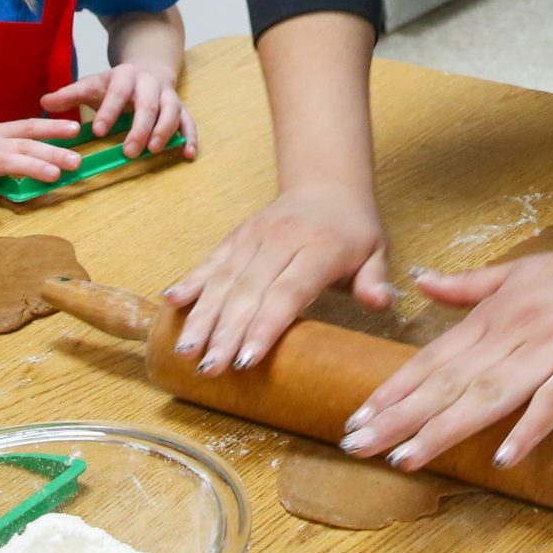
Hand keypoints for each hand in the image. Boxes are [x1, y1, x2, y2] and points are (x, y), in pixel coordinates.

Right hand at [0, 118, 85, 207]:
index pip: (28, 126)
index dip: (53, 127)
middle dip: (52, 152)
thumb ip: (4, 147)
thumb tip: (35, 155)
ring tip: (53, 176)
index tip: (77, 128)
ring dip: (30, 168)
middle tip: (77, 160)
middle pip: (23, 145)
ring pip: (4, 163)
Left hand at [44, 61, 196, 158]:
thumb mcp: (93, 85)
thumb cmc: (116, 85)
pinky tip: (187, 154)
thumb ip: (70, 95)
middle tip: (129, 151)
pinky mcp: (181, 109)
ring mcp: (169, 96)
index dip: (109, 111)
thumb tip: (43, 103)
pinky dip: (190, 137)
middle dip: (139, 128)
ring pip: (172, 112)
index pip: (117, 93)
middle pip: (148, 105)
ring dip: (164, 131)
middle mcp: (150, 84)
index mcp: (126, 76)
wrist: (149, 68)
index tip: (98, 131)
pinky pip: (189, 122)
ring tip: (154, 151)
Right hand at [164, 183, 391, 373]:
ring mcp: (254, 238)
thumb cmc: (354, 229)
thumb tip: (381, 303)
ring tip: (186, 351)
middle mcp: (281, 241)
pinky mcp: (236, 237)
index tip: (247, 359)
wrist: (327, 183)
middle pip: (249, 291)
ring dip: (203, 316)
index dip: (266, 326)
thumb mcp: (376, 251)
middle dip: (226, 333)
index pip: (288, 291)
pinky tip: (171, 303)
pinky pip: (211, 261)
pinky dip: (190, 282)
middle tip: (210, 369)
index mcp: (319, 249)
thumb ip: (375, 280)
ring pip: (224, 279)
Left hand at [341, 229, 552, 472]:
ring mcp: (550, 351)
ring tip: (407, 458)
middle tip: (357, 446)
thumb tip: (420, 281)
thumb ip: (467, 285)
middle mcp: (513, 333)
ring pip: (488, 394)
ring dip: (445, 428)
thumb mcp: (518, 270)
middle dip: (400, 416)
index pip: (433, 357)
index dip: (394, 388)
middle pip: (448, 382)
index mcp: (493, 315)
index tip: (358, 416)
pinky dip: (527, 429)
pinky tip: (502, 457)